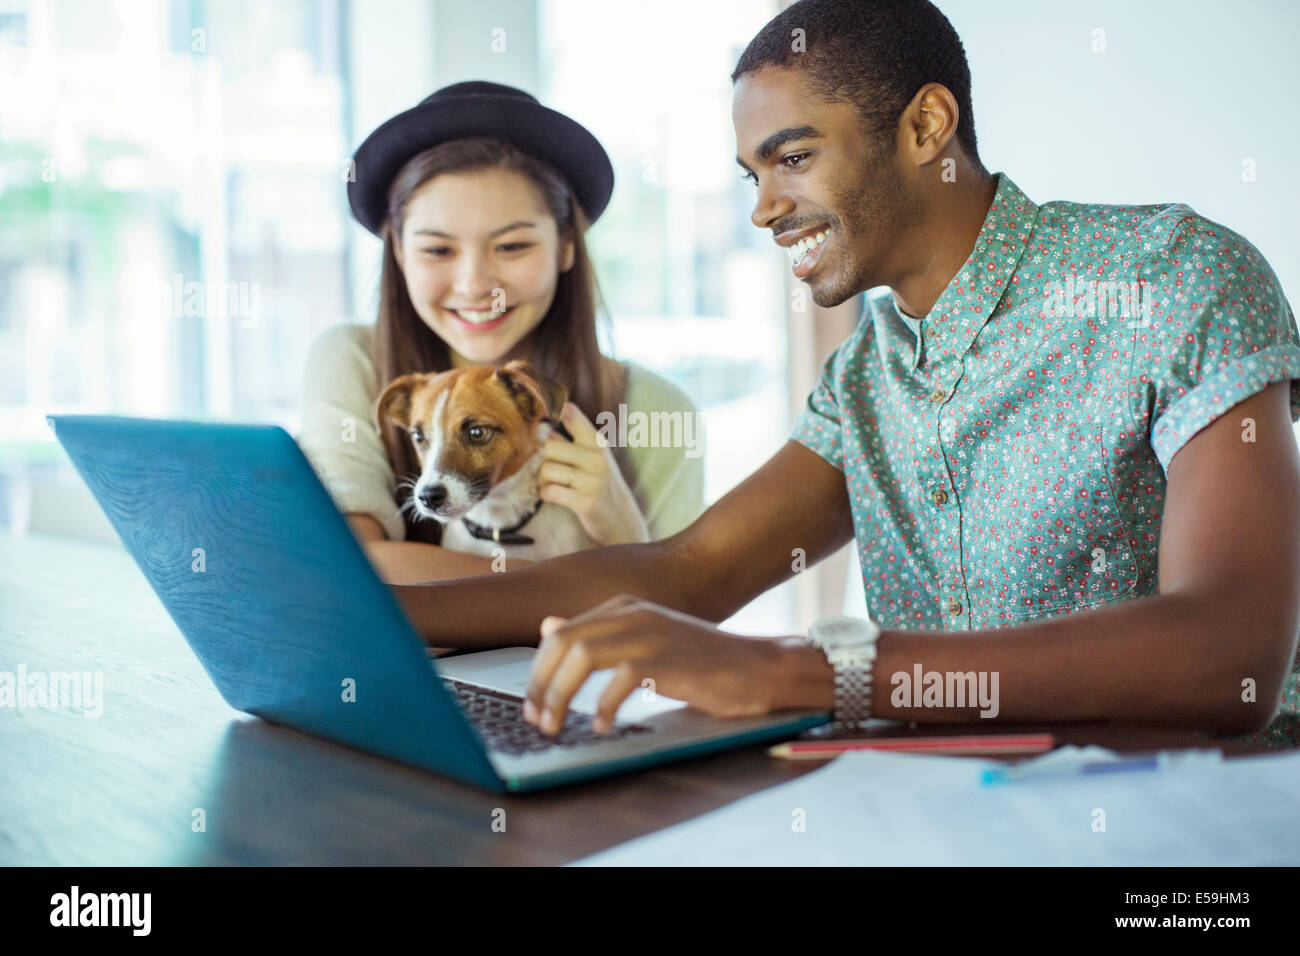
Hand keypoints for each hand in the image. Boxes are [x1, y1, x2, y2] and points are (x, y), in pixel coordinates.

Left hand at [521, 594, 807, 734]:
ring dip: (561, 695)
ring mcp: (650, 633)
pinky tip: (604, 727)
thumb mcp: (644, 641)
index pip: (560, 634)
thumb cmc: (701, 661)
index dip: (538, 672)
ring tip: (557, 726)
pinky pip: (620, 679)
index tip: (533, 706)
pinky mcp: (667, 658)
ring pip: (582, 656)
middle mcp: (632, 613)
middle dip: (541, 685)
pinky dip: (604, 706)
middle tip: (537, 720)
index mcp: (623, 606)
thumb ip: (598, 634)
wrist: (757, 667)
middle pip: (563, 643)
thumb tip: (548, 626)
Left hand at [537, 402, 649, 545]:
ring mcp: (592, 481)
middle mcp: (597, 459)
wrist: (623, 522)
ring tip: (553, 485)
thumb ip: (573, 443)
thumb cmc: (604, 487)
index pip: (572, 415)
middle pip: (549, 446)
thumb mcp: (595, 460)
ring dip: (543, 480)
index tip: (549, 422)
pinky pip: (550, 491)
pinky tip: (555, 496)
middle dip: (545, 460)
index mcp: (599, 443)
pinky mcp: (585, 503)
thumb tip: (547, 430)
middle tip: (552, 469)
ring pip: (547, 470)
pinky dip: (547, 494)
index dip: (556, 413)